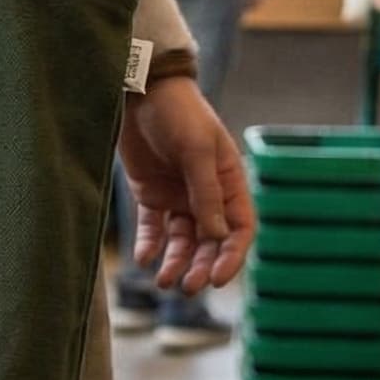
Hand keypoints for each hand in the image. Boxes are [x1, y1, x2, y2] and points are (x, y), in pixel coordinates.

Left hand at [119, 76, 254, 294]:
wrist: (140, 92)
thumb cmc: (178, 114)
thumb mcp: (196, 150)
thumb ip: (205, 192)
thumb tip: (216, 235)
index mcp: (229, 183)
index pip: (239, 229)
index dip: (231, 256)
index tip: (218, 279)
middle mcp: (207, 195)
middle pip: (210, 242)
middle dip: (201, 266)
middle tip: (187, 287)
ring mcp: (178, 196)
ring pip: (182, 241)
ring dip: (176, 262)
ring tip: (163, 281)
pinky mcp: (151, 195)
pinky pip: (154, 229)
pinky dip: (151, 246)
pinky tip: (144, 259)